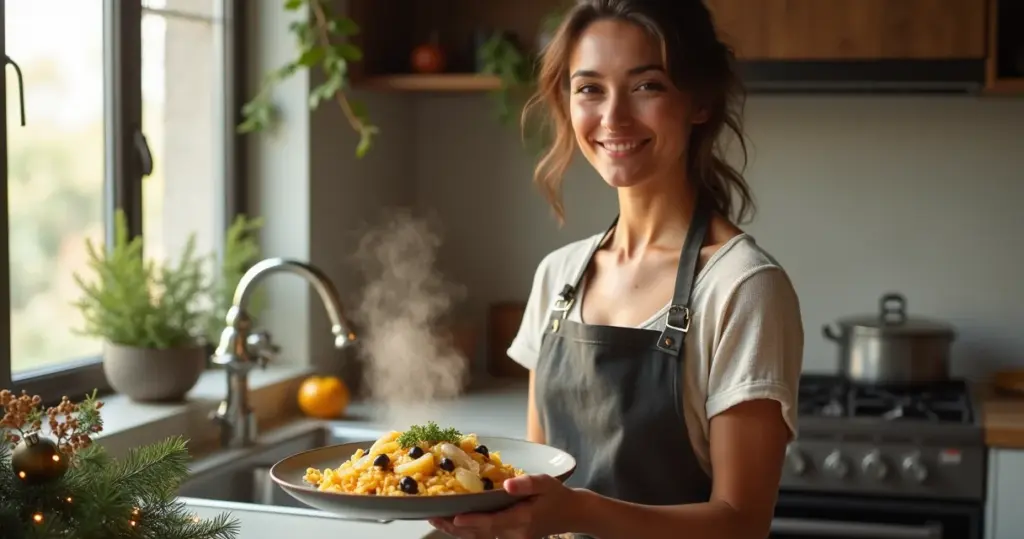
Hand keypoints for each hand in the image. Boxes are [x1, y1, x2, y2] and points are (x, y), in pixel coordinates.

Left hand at [428, 474, 581, 538]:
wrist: (571, 514)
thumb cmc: (557, 495)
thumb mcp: (546, 483)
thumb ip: (527, 483)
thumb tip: (506, 484)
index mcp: (522, 520)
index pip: (492, 522)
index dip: (471, 521)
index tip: (452, 517)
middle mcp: (515, 534)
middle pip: (480, 533)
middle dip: (455, 526)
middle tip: (432, 517)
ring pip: (479, 538)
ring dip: (457, 531)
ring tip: (436, 520)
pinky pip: (485, 537)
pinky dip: (468, 530)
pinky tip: (452, 522)